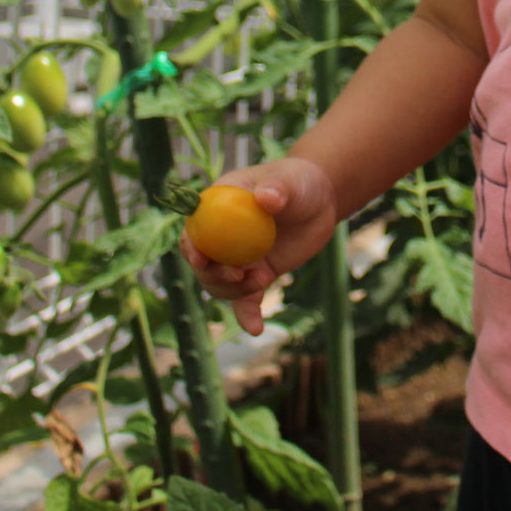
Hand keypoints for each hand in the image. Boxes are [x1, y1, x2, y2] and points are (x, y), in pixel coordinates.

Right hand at [178, 157, 337, 336]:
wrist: (319, 203)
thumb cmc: (299, 182)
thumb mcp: (290, 181)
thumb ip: (277, 187)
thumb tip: (265, 198)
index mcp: (217, 207)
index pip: (194, 228)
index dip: (191, 245)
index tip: (202, 259)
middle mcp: (220, 236)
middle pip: (202, 263)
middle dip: (212, 275)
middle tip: (238, 274)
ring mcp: (236, 258)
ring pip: (220, 285)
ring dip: (233, 291)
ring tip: (262, 281)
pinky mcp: (255, 275)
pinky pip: (246, 301)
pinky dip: (248, 316)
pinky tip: (255, 329)